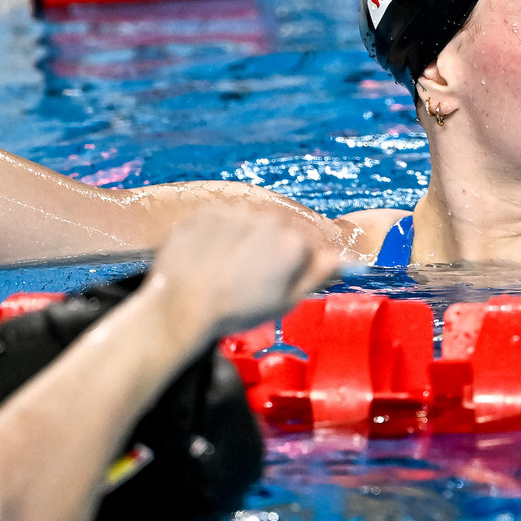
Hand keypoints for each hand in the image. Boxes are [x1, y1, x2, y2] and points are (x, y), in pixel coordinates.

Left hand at [140, 205, 339, 342]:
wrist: (181, 308)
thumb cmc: (236, 311)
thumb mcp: (286, 302)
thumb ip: (317, 274)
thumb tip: (339, 256)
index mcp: (294, 242)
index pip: (307, 243)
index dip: (295, 262)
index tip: (280, 278)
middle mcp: (269, 218)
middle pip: (280, 228)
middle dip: (271, 247)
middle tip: (251, 275)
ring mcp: (237, 211)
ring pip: (251, 221)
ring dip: (246, 238)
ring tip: (228, 266)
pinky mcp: (209, 210)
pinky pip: (224, 218)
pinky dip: (221, 233)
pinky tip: (212, 256)